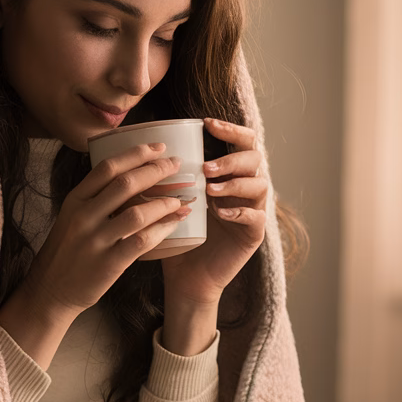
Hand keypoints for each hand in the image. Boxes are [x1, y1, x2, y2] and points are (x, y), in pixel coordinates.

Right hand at [19, 143, 191, 323]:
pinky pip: (142, 241)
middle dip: (156, 170)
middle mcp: (84, 216)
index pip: (108, 167)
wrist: (50, 289)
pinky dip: (163, 229)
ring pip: (138, 213)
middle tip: (177, 165)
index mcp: (75, 199)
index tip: (159, 146)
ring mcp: (96, 240)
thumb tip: (132, 176)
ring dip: (165, 202)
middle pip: (126, 183)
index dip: (136, 153)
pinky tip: (175, 223)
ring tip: (182, 199)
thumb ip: (96, 198)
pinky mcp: (108, 263)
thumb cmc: (67, 251)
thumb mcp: (72, 216)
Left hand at [161, 118, 267, 305]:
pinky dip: (240, 212)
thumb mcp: (169, 199)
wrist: (184, 277)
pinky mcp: (254, 235)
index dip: (230, 128)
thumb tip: (142, 143)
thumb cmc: (175, 234)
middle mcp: (244, 188)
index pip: (242, 141)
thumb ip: (166, 174)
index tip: (206, 124)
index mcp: (228, 174)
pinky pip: (257, 217)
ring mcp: (253, 211)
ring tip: (209, 190)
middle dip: (231, 158)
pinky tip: (221, 214)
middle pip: (255, 158)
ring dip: (234, 184)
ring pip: (260, 185)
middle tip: (207, 167)